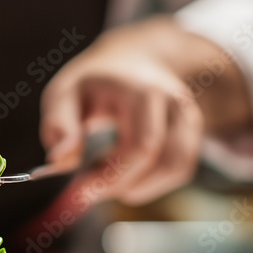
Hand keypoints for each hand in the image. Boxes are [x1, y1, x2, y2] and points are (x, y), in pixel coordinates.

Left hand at [40, 17, 250, 204]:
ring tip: (105, 173)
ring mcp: (189, 116)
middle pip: (163, 161)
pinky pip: (179, 169)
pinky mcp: (192, 131)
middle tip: (90, 190)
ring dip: (140, 185)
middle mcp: (174, 102)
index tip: (82, 191)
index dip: (114, 176)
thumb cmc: (92, 83)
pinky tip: (124, 168)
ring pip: (177, 168)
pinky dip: (151, 180)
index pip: (141, 146)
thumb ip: (59, 125)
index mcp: (142, 91)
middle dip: (124, 184)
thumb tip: (61, 160)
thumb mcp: (65, 93)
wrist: (130, 61)